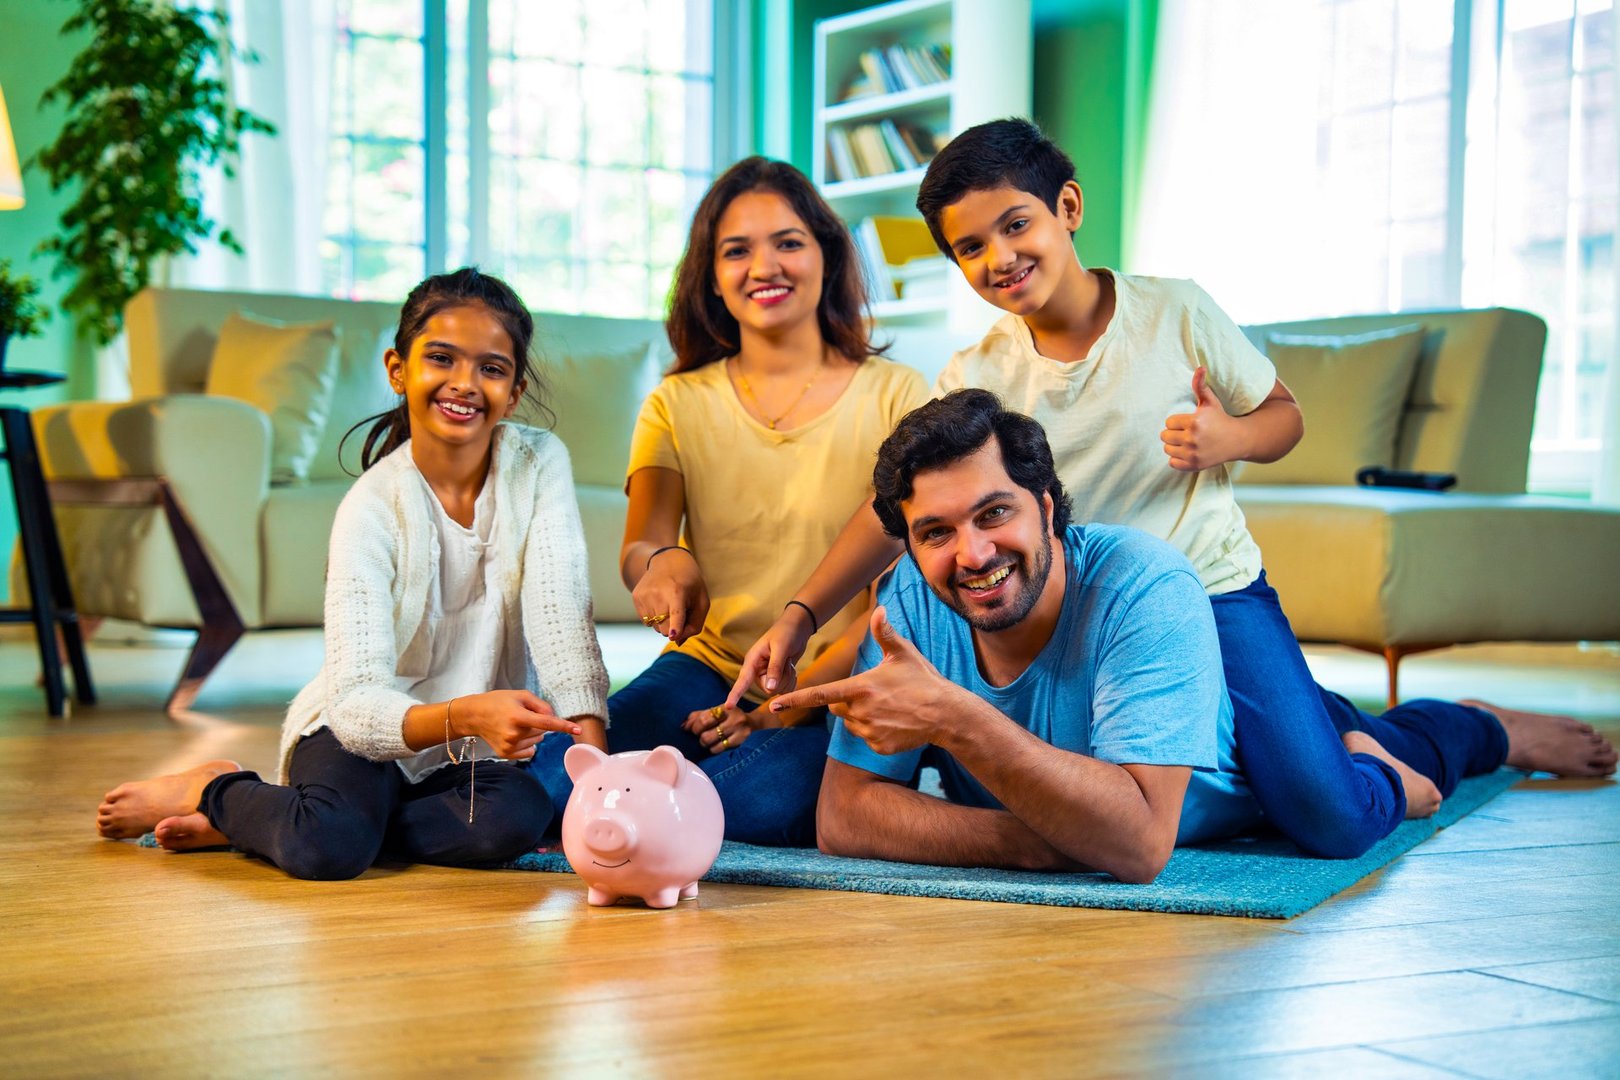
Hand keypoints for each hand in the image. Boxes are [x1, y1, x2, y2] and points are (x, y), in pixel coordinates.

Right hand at [449, 690, 580, 759]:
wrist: (474, 715)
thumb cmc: (499, 702)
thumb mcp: (521, 695)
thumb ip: (541, 705)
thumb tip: (553, 718)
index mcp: (518, 716)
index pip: (546, 722)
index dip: (564, 726)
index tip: (578, 730)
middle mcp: (514, 733)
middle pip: (543, 731)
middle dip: (538, 723)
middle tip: (521, 715)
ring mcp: (509, 746)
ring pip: (537, 741)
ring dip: (532, 733)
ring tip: (515, 724)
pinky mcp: (506, 754)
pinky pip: (530, 751)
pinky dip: (528, 744)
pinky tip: (515, 736)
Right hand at [632, 547, 708, 644]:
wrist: (668, 560)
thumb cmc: (690, 584)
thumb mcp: (701, 601)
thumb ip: (695, 624)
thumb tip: (676, 641)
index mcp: (677, 592)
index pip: (676, 613)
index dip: (675, 626)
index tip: (673, 634)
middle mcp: (658, 593)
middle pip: (665, 629)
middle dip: (674, 628)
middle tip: (680, 611)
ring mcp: (644, 595)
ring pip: (655, 627)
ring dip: (664, 622)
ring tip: (669, 603)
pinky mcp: (636, 597)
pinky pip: (646, 621)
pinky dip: (655, 618)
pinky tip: (659, 602)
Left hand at [681, 702, 776, 754]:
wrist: (753, 723)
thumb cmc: (729, 717)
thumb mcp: (715, 711)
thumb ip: (698, 716)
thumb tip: (683, 725)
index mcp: (725, 707)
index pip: (703, 718)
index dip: (694, 726)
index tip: (692, 729)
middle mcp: (733, 717)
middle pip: (705, 733)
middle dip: (699, 736)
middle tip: (701, 736)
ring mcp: (739, 730)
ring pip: (711, 742)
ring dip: (706, 744)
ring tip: (709, 741)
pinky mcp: (741, 741)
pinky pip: (719, 749)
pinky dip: (714, 749)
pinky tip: (716, 745)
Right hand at [724, 604, 814, 707]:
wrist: (797, 628)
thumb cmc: (786, 633)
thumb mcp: (781, 648)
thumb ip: (775, 668)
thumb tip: (769, 690)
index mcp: (752, 660)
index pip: (742, 680)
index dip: (735, 694)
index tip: (728, 707)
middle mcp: (757, 670)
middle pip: (767, 689)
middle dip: (781, 679)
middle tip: (786, 662)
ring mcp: (767, 675)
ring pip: (778, 690)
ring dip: (787, 678)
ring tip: (788, 662)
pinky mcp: (777, 678)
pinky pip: (785, 689)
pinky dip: (791, 680)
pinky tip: (791, 668)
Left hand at [768, 607, 959, 755]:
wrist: (946, 714)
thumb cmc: (923, 680)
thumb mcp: (903, 653)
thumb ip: (885, 633)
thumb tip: (878, 609)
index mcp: (861, 688)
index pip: (820, 694)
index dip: (796, 699)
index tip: (774, 705)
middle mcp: (860, 712)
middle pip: (836, 707)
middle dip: (845, 700)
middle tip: (872, 693)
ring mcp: (869, 732)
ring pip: (851, 723)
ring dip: (861, 715)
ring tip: (888, 706)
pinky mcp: (878, 746)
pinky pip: (866, 737)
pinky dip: (875, 730)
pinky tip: (896, 722)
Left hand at [1161, 366, 1242, 470]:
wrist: (1237, 440)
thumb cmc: (1220, 419)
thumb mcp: (1210, 402)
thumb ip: (1200, 385)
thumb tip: (1200, 367)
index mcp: (1194, 421)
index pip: (1168, 422)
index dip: (1177, 422)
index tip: (1188, 423)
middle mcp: (1193, 438)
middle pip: (1165, 436)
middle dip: (1174, 434)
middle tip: (1188, 433)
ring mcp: (1193, 454)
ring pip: (1167, 449)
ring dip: (1174, 446)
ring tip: (1188, 442)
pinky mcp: (1194, 465)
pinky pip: (1172, 463)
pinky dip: (1178, 459)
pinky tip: (1188, 452)